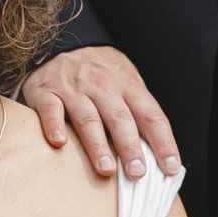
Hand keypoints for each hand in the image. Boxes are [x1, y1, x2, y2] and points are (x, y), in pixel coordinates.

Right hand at [19, 45, 181, 181]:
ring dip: (97, 144)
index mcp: (128, 85)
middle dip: (130, 147)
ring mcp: (74, 88)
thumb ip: (139, 113)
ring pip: (88, 118)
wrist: (63, 44)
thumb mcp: (126, 84)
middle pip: (120, 118)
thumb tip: (158, 155)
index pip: (151, 115)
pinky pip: (51, 110)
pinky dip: (54, 125)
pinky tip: (59, 142)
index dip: (162, 142)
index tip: (170, 167)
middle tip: (137, 172)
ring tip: (106, 168)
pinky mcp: (47, 92)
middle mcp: (103, 85)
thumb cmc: (100, 74)